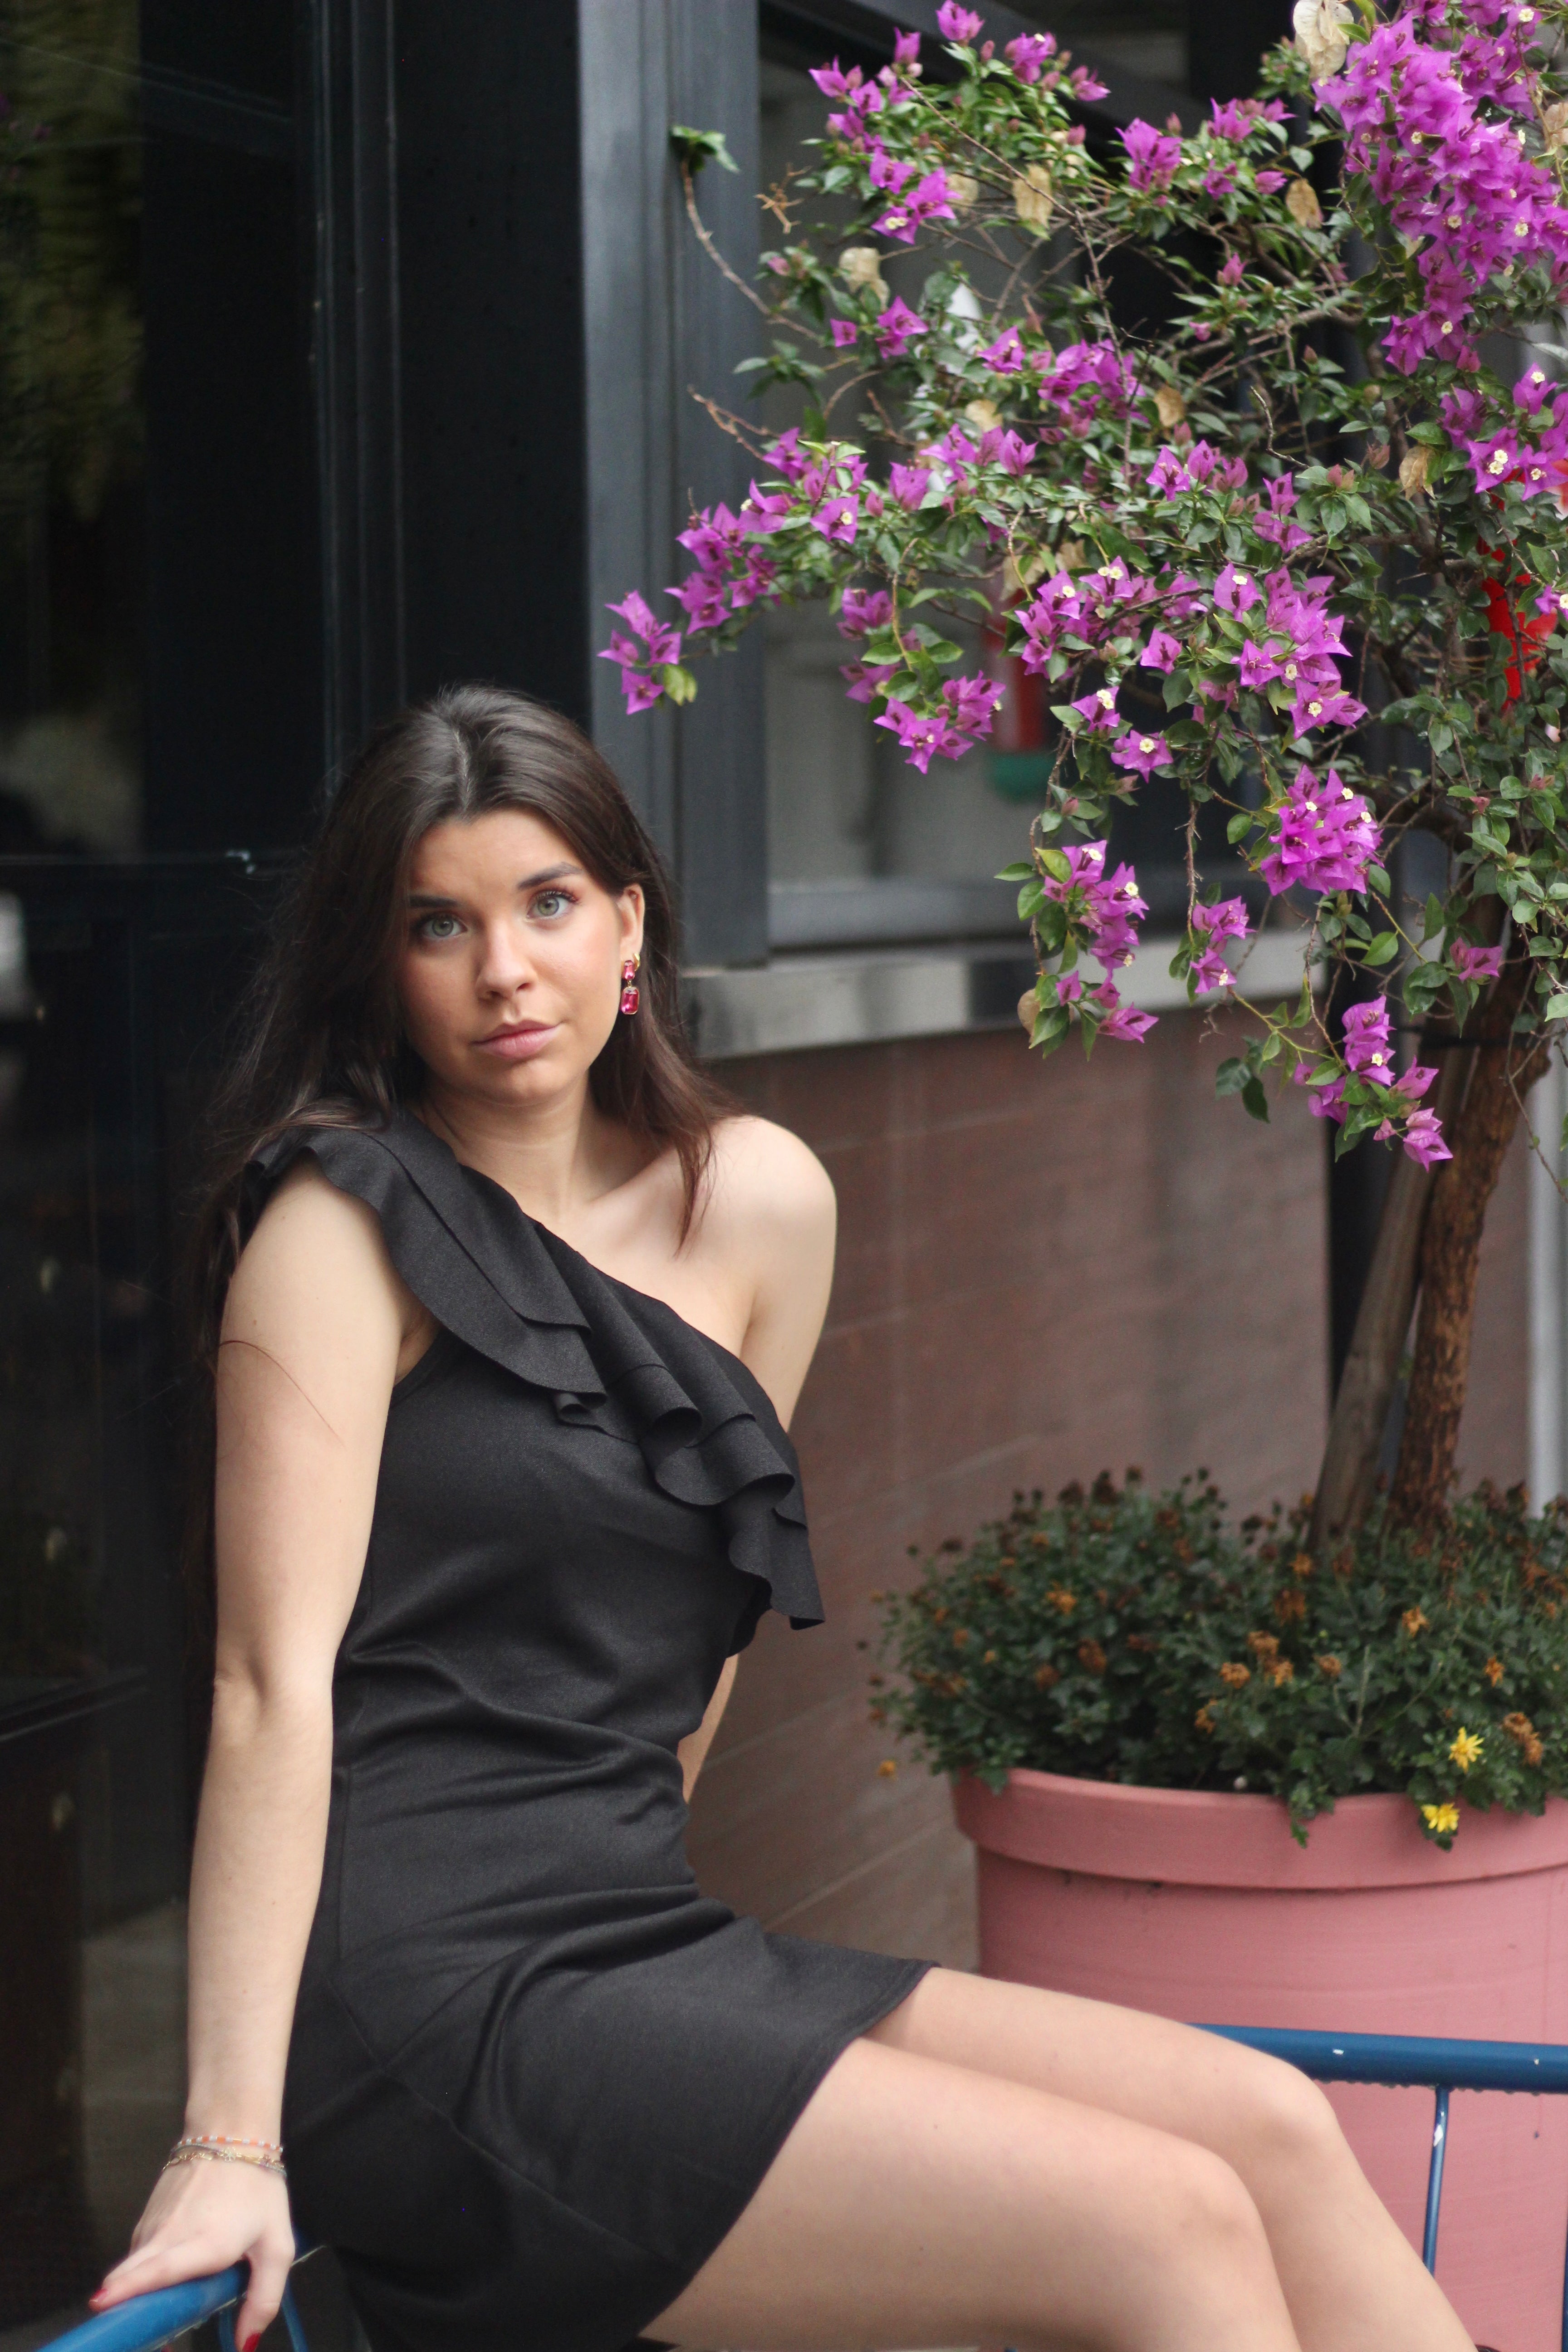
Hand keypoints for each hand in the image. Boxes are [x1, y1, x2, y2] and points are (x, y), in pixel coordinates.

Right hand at [91, 2157, 295, 2349]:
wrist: (231, 2131)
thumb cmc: (257, 2187)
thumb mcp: (276, 2245)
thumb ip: (263, 2298)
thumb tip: (244, 2344)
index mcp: (205, 2243)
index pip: (158, 2268)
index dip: (130, 2289)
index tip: (103, 2305)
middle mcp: (170, 2234)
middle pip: (132, 2277)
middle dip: (131, 2311)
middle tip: (150, 2334)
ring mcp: (153, 2224)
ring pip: (134, 2268)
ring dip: (141, 2292)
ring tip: (168, 2305)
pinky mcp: (145, 2217)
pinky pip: (139, 2253)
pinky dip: (145, 2270)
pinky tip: (170, 2270)